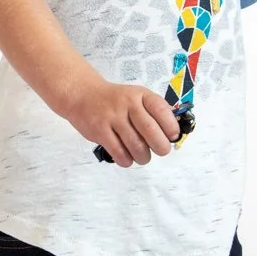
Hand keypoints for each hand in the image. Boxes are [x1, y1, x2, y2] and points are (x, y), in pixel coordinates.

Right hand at [65, 75, 181, 167]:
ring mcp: (112, 118)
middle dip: (161, 146)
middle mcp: (127, 104)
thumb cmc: (115, 100)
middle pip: (150, 130)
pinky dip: (126, 160)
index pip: (161, 110)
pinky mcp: (100, 131)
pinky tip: (127, 158)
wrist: (83, 95)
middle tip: (161, 150)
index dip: (171, 126)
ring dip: (143, 157)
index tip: (172, 136)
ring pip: (135, 145)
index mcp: (140, 95)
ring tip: (143, 156)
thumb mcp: (136, 97)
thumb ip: (153, 111)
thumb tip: (172, 133)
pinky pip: (118, 152)